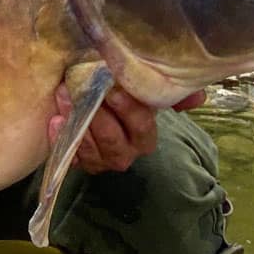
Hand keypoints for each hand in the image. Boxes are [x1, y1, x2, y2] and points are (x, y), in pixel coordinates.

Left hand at [48, 85, 205, 174]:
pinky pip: (69, 154)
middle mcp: (126, 153)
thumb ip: (170, 94)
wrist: (92, 107)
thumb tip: (198, 96)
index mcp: (144, 136)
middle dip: (97, 115)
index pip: (142, 126)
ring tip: (63, 97)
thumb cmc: (119, 96)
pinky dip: (60, 137)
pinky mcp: (79, 162)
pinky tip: (54, 120)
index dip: (129, 110)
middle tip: (80, 90)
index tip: (114, 91)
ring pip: (91, 148)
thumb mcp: (143, 91)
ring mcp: (100, 161)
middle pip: (113, 140)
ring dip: (76, 122)